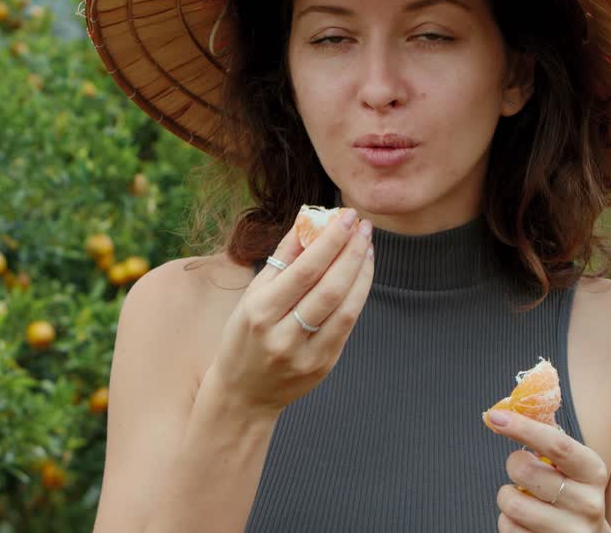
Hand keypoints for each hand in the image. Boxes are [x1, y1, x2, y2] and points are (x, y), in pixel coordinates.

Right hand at [202, 207, 374, 415]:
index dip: (331, 241)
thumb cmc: (245, 335)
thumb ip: (282, 259)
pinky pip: (347, 325)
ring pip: (344, 307)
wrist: (243, 394)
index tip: (346, 216)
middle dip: (351, 252)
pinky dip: (358, 296)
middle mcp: (283, 335)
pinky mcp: (323, 366)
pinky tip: (362, 275)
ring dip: (361, 272)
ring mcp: (306, 354)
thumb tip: (309, 220)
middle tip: (363, 226)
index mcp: (260, 312)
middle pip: (329, 288)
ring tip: (367, 246)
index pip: (304, 270)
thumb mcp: (252, 295)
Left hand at [486, 410, 610, 532]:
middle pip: (526, 471)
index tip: (496, 417)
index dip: (523, 428)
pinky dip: (508, 521)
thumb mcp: (572, 466)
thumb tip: (510, 407)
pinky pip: (508, 528)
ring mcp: (570, 532)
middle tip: (523, 470)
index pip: (557, 444)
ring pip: (512, 502)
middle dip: (513, 465)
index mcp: (593, 472)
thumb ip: (547, 437)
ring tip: (526, 499)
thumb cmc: (573, 495)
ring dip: (509, 496)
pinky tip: (527, 522)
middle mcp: (587, 503)